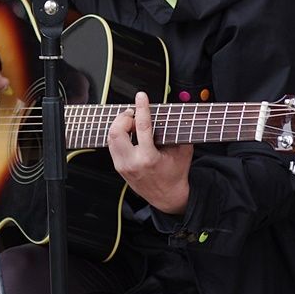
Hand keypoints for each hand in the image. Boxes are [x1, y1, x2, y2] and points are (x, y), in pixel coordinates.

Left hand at [107, 91, 193, 214]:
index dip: (141, 108)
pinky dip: (119, 135)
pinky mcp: (119, 167)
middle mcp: (132, 162)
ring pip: (111, 138)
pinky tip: (128, 132)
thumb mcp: (183, 151)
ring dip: (120, 125)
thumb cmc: (176, 173)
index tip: (141, 96)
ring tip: (132, 122)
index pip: (141, 126)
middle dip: (124, 117)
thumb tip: (176, 112)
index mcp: (148, 158)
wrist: (168, 197)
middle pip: (116, 132)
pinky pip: (112, 145)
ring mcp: (123, 166)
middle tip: (134, 113)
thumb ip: (178, 131)